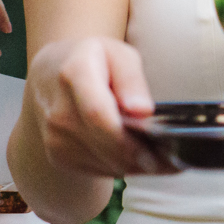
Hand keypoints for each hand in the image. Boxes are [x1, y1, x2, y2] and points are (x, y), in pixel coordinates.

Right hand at [24, 36, 172, 177]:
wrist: (50, 75)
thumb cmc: (93, 60)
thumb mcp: (119, 54)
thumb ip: (132, 79)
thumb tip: (142, 110)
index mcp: (74, 75)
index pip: (98, 114)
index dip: (126, 138)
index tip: (155, 152)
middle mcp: (59, 110)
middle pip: (103, 144)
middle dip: (140, 158)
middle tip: (173, 162)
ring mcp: (55, 137)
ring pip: (104, 163)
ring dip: (135, 166)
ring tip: (163, 160)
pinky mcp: (58, 156)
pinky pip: (98, 169)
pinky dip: (122, 167)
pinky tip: (138, 158)